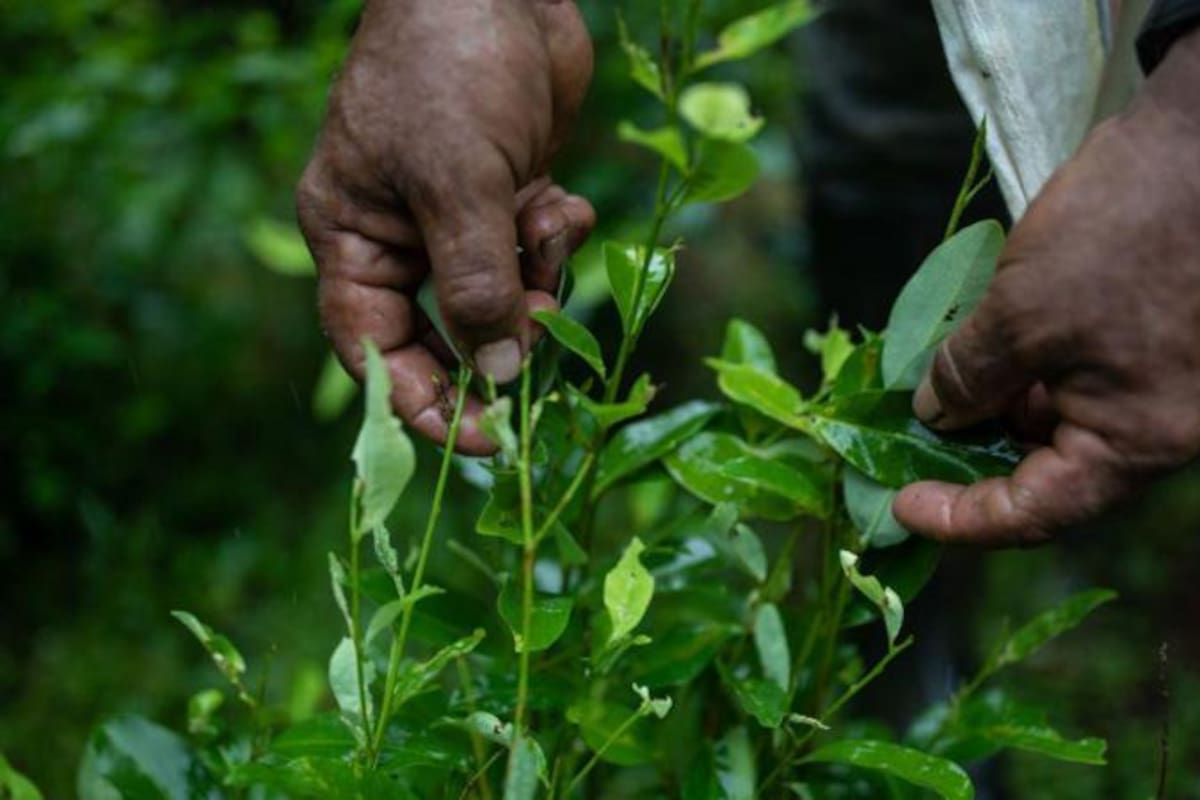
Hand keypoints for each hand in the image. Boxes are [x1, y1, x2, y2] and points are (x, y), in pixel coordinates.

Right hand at [297, 0, 594, 453]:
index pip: (374, 351)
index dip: (422, 405)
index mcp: (353, 238)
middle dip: (494, 354)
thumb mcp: (455, 182)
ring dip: (538, 281)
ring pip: (504, 297)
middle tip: (536, 393)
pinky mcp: (509, 196)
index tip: (480, 443)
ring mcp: (458, 218)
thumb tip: (498, 376)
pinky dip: (556, 238)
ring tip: (546, 225)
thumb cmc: (449, 67)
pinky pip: (536, 251)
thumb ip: (477, 283)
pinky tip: (561, 199)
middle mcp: (400, 238)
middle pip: (444, 335)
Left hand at [894, 29, 1199, 544]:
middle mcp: (1157, 425)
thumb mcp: (1023, 312)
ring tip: (936, 386)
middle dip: (975, 459)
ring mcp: (1161, 382)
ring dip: (997, 409)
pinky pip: (1081, 376)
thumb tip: (935, 415)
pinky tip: (983, 345)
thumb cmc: (1125, 230)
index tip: (899, 507)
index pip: (1036, 512)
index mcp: (1135, 441)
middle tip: (908, 444)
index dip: (962, 519)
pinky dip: (1027, 371)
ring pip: (1062, 420)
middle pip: (1051, 471)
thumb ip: (972, 377)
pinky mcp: (1155, 337)